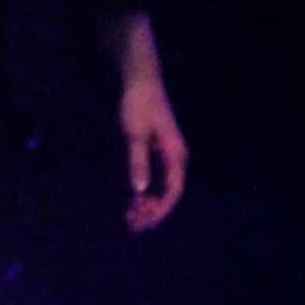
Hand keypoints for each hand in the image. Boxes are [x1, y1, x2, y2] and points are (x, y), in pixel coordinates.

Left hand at [119, 75, 189, 232]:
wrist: (140, 80)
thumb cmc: (138, 104)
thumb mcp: (135, 134)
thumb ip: (137, 162)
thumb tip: (139, 190)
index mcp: (175, 155)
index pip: (172, 191)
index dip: (159, 210)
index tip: (143, 222)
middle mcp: (174, 158)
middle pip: (167, 192)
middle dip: (151, 210)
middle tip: (131, 224)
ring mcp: (166, 154)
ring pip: (160, 187)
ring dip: (147, 202)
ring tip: (129, 217)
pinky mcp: (156, 150)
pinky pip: (154, 177)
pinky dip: (144, 189)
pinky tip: (131, 198)